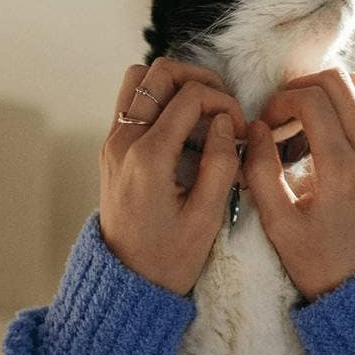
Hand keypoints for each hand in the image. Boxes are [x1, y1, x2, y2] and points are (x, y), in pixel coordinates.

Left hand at [99, 57, 246, 294]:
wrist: (126, 283)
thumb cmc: (169, 258)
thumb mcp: (207, 217)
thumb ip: (220, 163)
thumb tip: (226, 122)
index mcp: (148, 157)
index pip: (190, 95)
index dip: (225, 103)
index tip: (241, 130)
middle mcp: (123, 141)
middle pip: (158, 72)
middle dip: (200, 80)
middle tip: (225, 109)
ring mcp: (113, 142)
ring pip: (140, 81)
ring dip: (177, 87)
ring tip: (205, 116)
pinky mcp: (113, 149)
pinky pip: (134, 104)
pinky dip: (163, 104)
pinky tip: (187, 134)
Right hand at [244, 69, 354, 301]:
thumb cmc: (319, 263)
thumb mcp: (278, 225)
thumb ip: (260, 171)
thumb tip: (256, 129)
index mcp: (343, 170)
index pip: (312, 99)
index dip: (279, 101)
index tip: (264, 126)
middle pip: (339, 80)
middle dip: (300, 87)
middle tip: (278, 117)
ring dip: (321, 94)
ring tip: (295, 123)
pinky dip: (338, 108)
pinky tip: (315, 137)